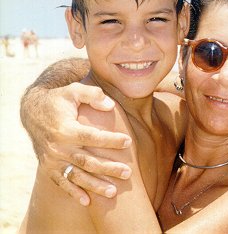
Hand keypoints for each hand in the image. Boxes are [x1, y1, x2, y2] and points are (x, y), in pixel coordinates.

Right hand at [23, 82, 132, 204]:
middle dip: (108, 168)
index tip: (128, 141)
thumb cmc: (60, 100)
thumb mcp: (73, 90)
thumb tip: (110, 105)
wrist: (34, 112)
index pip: (91, 137)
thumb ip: (92, 94)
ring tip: (113, 191)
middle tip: (128, 173)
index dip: (110, 140)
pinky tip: (87, 201)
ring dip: (95, 185)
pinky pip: (62, 183)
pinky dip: (73, 193)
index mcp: (65, 128)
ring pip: (76, 175)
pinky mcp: (49, 167)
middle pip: (86, 160)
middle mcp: (58, 147)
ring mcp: (52, 160)